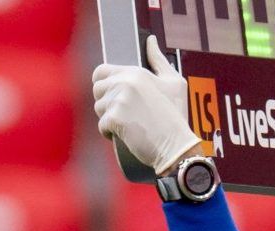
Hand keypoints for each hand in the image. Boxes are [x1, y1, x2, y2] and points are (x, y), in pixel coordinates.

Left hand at [92, 36, 200, 175]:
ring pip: (99, 109)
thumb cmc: (176, 116)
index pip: (101, 71)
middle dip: (107, 103)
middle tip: (126, 114)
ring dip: (109, 119)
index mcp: (136, 72)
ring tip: (129, 125)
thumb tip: (151, 41)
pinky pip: (102, 125)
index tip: (114, 96)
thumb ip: (159, 60)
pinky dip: (110, 134)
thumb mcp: (174, 83)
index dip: (104, 84)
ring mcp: (118, 100)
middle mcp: (125, 83)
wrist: (177, 145)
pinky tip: (126, 136)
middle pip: (97, 90)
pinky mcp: (114, 118)